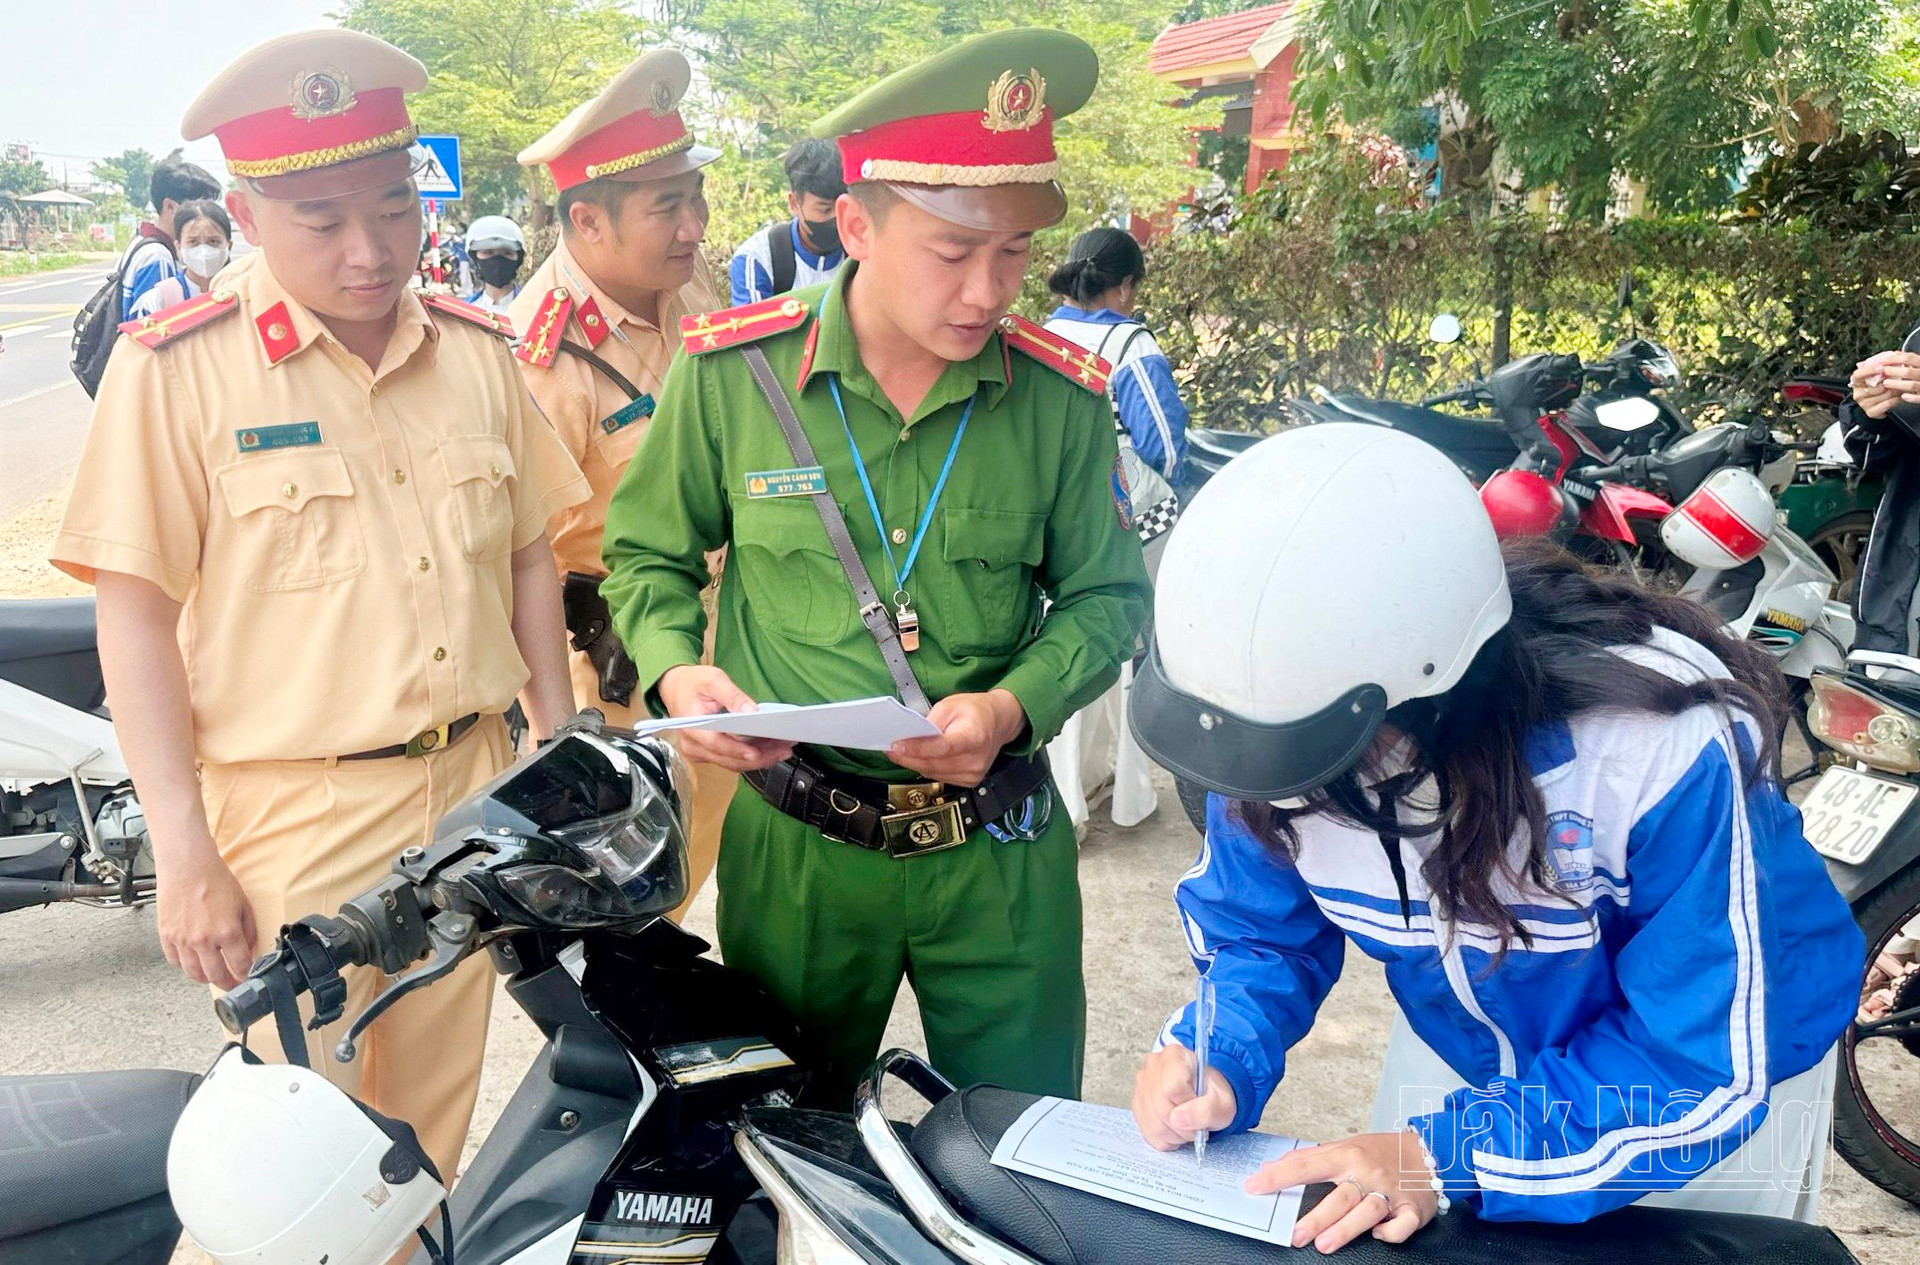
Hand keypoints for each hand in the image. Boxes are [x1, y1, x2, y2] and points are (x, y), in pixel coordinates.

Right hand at [156, 845, 257, 989]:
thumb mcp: (243, 904)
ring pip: (194, 974)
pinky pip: (175, 962)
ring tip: (214, 977)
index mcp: (227, 932)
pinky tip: (193, 962)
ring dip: (206, 979)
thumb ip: (248, 930)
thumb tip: (249, 949)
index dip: (247, 975)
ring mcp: (182, 941)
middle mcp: (204, 941)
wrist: (187, 866)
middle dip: (228, 984)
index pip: (240, 965)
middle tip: (234, 986)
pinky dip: (185, 966)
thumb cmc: (216, 880)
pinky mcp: (166, 936)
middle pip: (217, 976)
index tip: (249, 978)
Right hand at [656, 665, 793, 771]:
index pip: (717, 744)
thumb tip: (752, 711)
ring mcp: (700, 752)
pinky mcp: (708, 753)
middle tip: (784, 748)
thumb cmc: (692, 683)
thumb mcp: (713, 680)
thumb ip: (733, 696)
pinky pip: (731, 760)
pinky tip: (770, 748)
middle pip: (729, 759)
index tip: (758, 752)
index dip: (738, 750)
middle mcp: (694, 745)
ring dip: (760, 758)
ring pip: (733, 763)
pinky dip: (751, 756)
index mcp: (692, 726)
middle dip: (760, 756)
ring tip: (783, 748)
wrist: (675, 687)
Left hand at [887, 690, 1024, 785]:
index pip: (942, 747)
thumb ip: (931, 721)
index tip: (896, 746)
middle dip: (907, 757)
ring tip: (899, 753)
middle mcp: (976, 759)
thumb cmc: (975, 711)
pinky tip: (918, 759)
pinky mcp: (969, 781)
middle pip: (933, 763)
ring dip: (913, 764)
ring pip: (933, 773)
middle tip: (889, 749)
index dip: (917, 748)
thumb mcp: (950, 705)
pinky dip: (926, 768)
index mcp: (974, 737)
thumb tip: (910, 737)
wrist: (998, 723)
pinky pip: (940, 777)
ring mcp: (973, 773)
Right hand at [1132, 1042, 1236, 1150]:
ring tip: (1188, 1127)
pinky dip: (1166, 1139)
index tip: (1199, 1103)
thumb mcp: (1222, 1103)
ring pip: (1154, 1125)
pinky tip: (1176, 1129)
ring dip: (1176, 1135)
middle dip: (1184, 1126)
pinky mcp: (1136, 1105)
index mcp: (1174, 1056)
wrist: (1204, 1096)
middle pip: (1161, 1108)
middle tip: (1197, 1124)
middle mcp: (1152, 1066)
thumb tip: (1178, 1119)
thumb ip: (1206, 1110)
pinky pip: (1148, 1134)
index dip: (1188, 1104)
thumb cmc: (1213, 1095)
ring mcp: (1141, 1086)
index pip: (1172, 1087)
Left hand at [1248, 1130, 1440, 1252]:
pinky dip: (1391, 1232)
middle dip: (1317, 1217)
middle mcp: (1368, 1173)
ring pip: (1367, 1210)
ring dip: (1346, 1228)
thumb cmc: (1381, 1151)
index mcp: (1347, 1155)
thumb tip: (1273, 1166)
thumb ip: (1310, 1157)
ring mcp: (1392, 1191)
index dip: (1278, 1177)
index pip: (1306, 1166)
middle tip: (1295, 1236)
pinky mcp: (1414, 1208)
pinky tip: (1377, 1236)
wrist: (1431, 1150)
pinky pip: (1402, 1224)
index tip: (1254, 1186)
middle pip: (1339, 1196)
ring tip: (1324, 1245)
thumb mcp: (1346, 1146)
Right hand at [1853, 351, 1919, 412]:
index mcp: (1856, 382)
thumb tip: (1894, 354)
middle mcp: (1858, 393)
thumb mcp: (1877, 375)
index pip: (1858, 374)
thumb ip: (1881, 366)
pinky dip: (1895, 400)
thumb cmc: (1878, 387)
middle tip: (1898, 378)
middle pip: (1875, 386)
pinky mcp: (1870, 412)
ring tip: (1900, 387)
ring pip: (1883, 395)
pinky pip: (1886, 404)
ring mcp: (1863, 404)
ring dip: (1895, 390)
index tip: (1880, 367)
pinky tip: (1898, 397)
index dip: (1869, 370)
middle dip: (1889, 382)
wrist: (1876, 405)